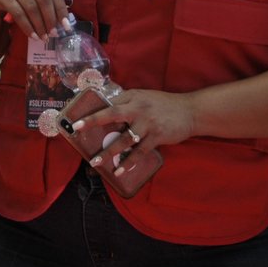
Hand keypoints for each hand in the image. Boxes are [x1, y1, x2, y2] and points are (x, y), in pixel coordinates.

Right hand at [0, 0, 67, 39]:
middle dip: (51, 20)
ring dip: (39, 26)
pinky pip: (18, 14)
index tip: (66, 26)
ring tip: (43, 37)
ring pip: (31, 8)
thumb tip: (62, 20)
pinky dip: (27, 27)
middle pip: (44, 0)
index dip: (61, 11)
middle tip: (54, 33)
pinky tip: (32, 35)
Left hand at [73, 89, 192, 172]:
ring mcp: (147, 123)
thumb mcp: (144, 97)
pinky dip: (129, 162)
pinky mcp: (157, 136)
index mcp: (133, 97)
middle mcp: (138, 108)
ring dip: (109, 151)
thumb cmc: (164, 104)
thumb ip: (127, 101)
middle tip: (77, 130)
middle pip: (112, 114)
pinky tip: (120, 170)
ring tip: (96, 162)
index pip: (109, 103)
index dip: (92, 110)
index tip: (77, 118)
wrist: (190, 111)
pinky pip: (139, 152)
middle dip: (93, 122)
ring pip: (124, 139)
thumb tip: (108, 107)